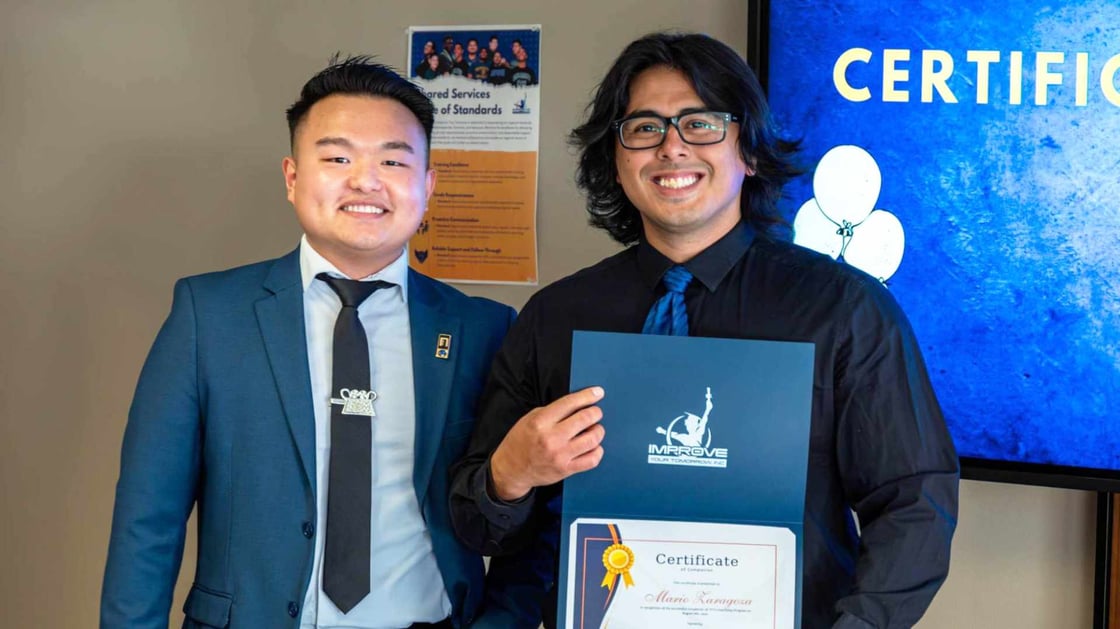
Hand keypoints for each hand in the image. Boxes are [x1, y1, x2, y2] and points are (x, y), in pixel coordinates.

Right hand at [489, 386, 605, 500]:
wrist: (511, 469)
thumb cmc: (520, 442)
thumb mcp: (529, 419)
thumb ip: (552, 411)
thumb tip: (578, 404)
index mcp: (540, 422)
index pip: (569, 403)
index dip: (587, 395)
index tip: (597, 392)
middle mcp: (551, 438)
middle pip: (585, 419)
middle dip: (595, 412)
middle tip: (596, 412)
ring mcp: (560, 455)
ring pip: (593, 438)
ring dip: (598, 431)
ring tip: (594, 429)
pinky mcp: (566, 469)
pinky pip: (592, 459)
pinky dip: (597, 450)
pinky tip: (593, 446)